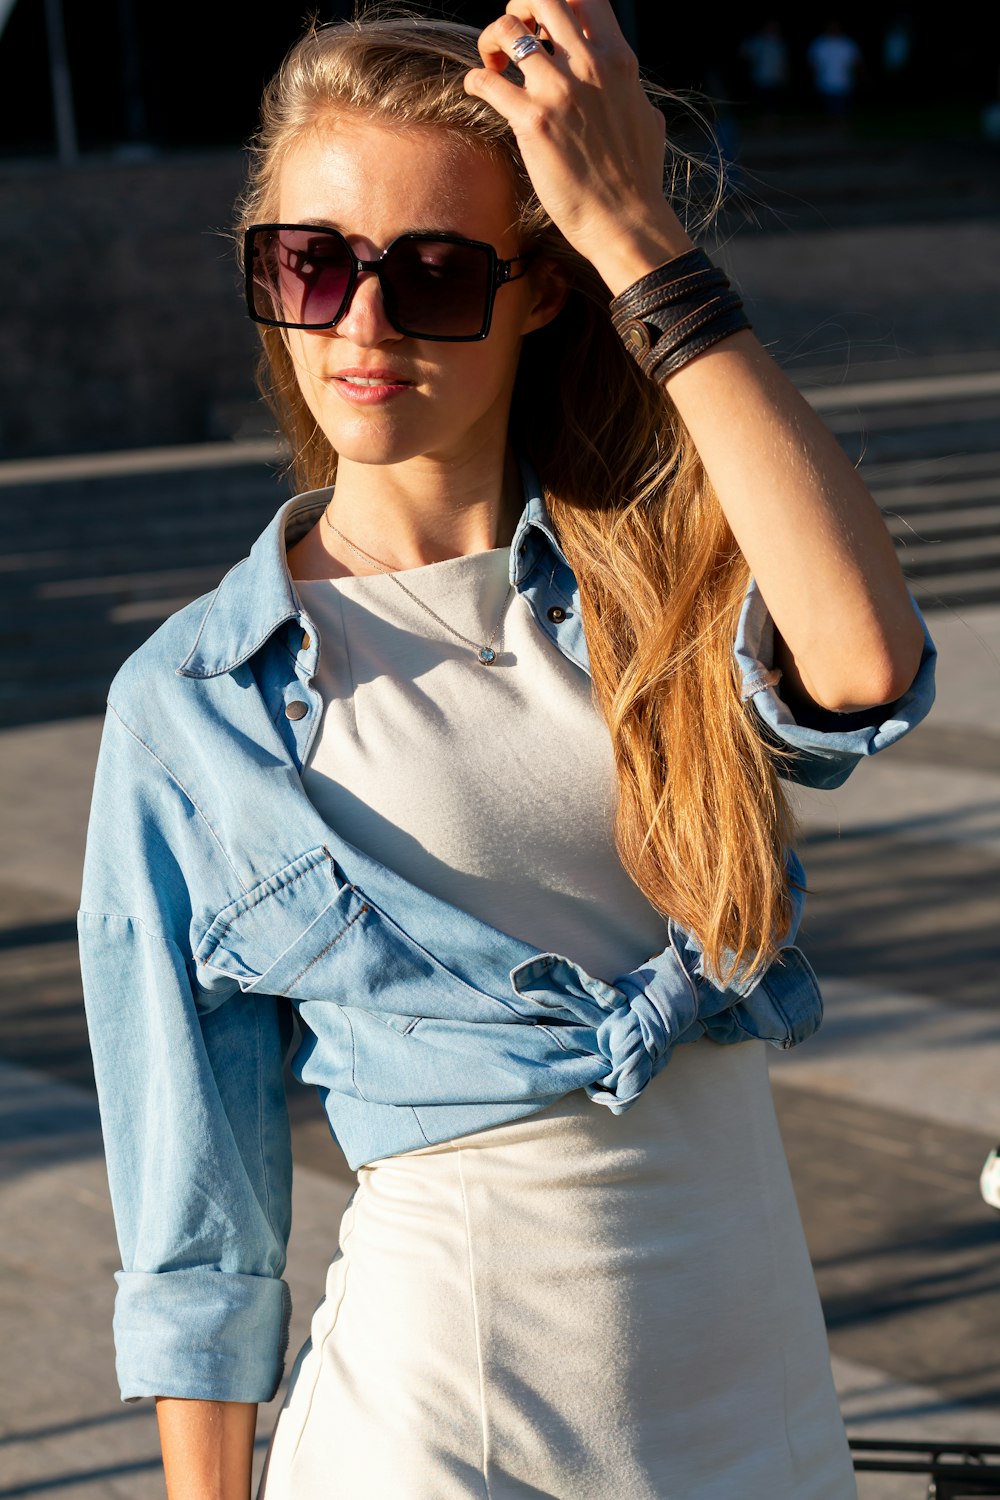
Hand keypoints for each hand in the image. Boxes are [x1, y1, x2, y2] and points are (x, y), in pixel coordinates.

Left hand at [464, 0, 693, 291]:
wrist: (625, 222)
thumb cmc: (638, 181)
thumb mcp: (647, 118)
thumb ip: (629, 90)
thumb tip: (627, 85)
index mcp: (618, 60)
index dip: (556, 4)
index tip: (545, 26)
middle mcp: (588, 66)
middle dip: (519, 8)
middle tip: (512, 38)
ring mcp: (559, 92)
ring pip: (507, 29)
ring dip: (491, 39)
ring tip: (493, 64)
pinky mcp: (531, 122)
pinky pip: (486, 80)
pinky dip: (474, 79)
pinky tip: (477, 91)